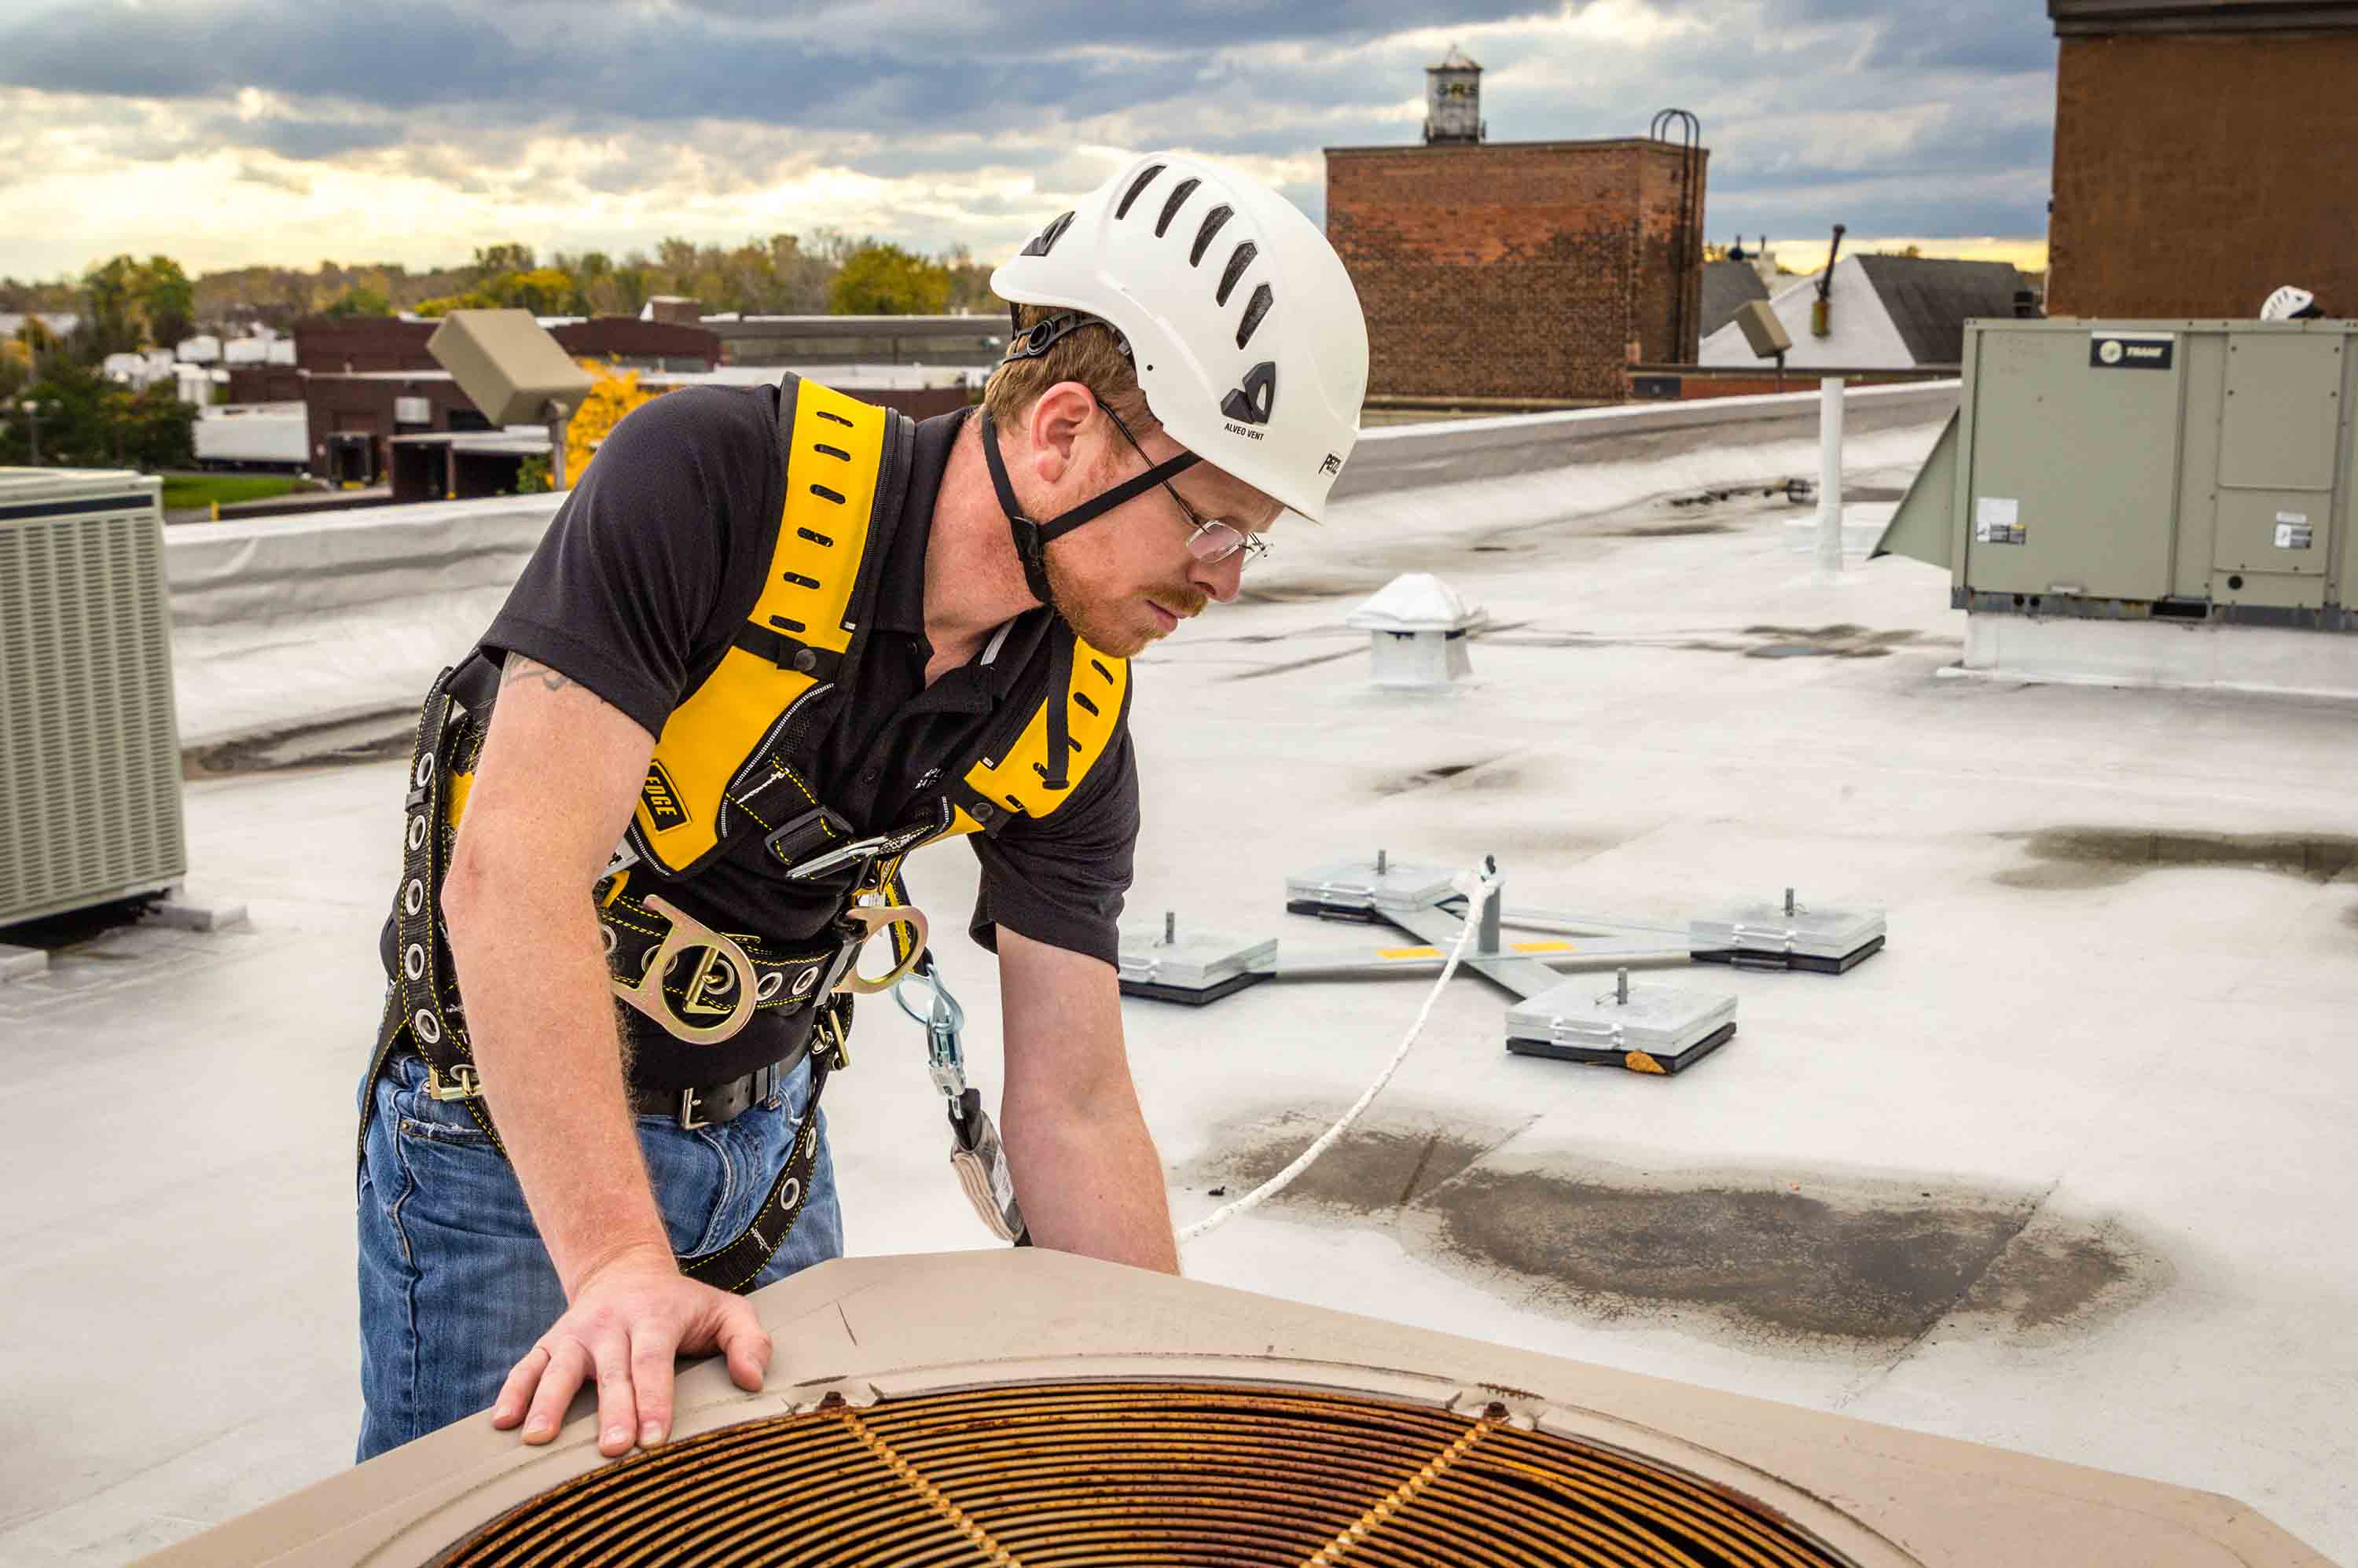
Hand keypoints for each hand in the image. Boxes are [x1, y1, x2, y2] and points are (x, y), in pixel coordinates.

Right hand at [489, 1242, 772, 1456]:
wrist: (625, 1271)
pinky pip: (527, 1366)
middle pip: (611, 1371)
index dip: (654, 1400)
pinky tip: (503, 1423)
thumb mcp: (725, 1310)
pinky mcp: (550, 1343)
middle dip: (612, 1411)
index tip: (653, 1439)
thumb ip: (749, 1340)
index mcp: (655, 1316)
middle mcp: (611, 1322)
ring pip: (560, 1368)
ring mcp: (576, 1332)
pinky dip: (513, 1391)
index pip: (653, 1361)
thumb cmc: (683, 1306)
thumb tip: (752, 1380)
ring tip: (538, 1438)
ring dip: (548, 1403)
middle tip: (612, 1450)